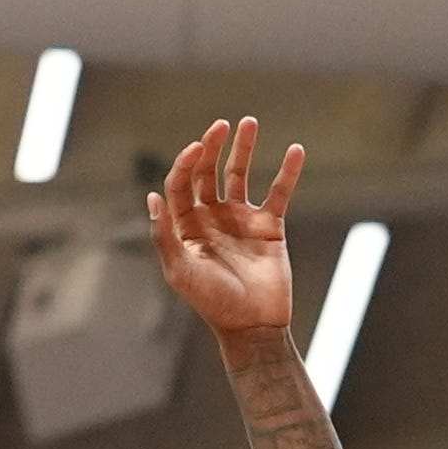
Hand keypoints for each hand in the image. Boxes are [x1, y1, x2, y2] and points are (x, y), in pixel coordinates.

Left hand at [145, 117, 298, 337]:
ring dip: (243, 148)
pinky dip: (287, 172)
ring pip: (239, 174)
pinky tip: (295, 150)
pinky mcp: (269, 226)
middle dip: (212, 147)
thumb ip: (165, 235)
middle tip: (222, 126)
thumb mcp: (180, 272)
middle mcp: (211, 217)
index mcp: (186, 225)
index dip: (187, 162)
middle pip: (208, 172)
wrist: (253, 326)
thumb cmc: (212, 303)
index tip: (199, 148)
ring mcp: (240, 219)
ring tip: (248, 122)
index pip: (181, 183)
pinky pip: (278, 192)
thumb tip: (152, 196)